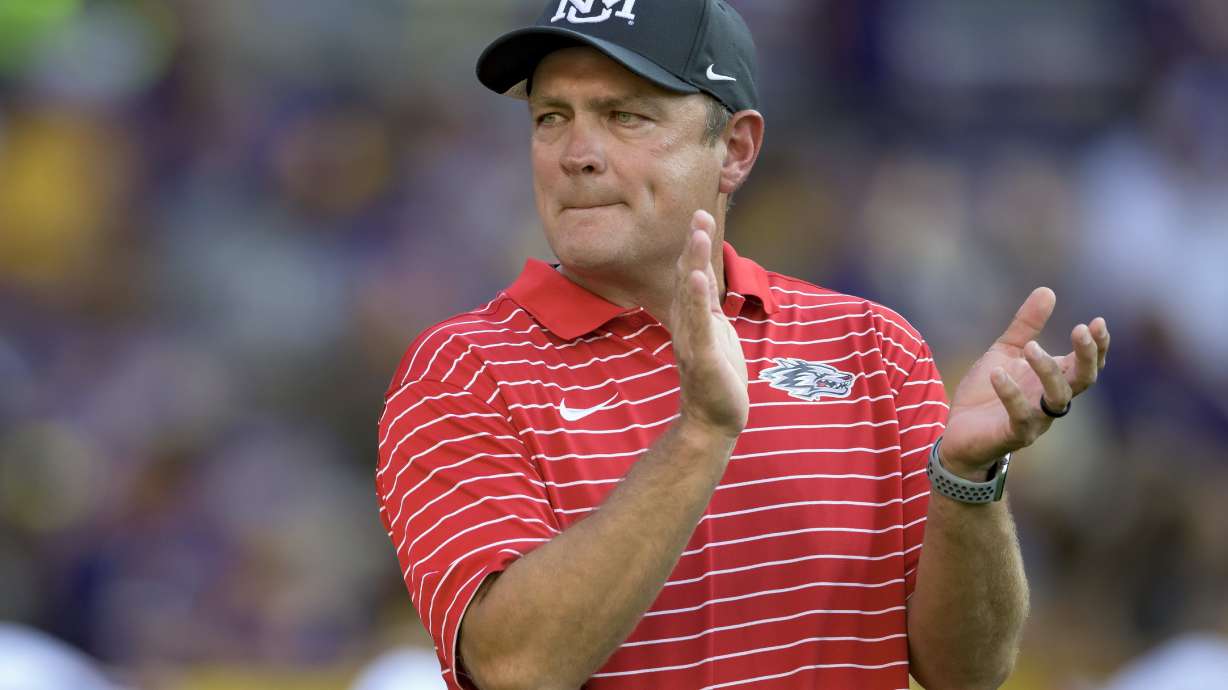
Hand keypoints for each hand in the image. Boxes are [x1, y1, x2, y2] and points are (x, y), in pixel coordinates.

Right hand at [669, 210, 748, 438]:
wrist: (713, 420)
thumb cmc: (717, 378)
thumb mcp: (715, 332)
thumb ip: (707, 305)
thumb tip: (701, 275)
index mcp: (693, 318)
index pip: (692, 275)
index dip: (695, 246)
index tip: (699, 216)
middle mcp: (687, 325)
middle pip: (687, 278)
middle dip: (693, 246)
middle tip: (698, 215)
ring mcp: (693, 340)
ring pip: (692, 295)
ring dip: (693, 263)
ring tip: (697, 235)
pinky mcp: (704, 356)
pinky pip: (700, 324)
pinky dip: (696, 299)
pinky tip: (696, 278)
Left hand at [940, 287, 1109, 476]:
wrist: (957, 431)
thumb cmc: (987, 393)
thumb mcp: (1005, 352)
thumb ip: (1026, 326)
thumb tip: (1047, 290)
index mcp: (1053, 379)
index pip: (1088, 364)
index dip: (1097, 346)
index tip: (1097, 322)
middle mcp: (1051, 400)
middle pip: (1083, 380)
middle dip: (1087, 356)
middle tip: (1079, 329)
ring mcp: (1036, 420)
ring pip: (1057, 399)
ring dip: (1048, 371)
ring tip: (1031, 347)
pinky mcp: (1013, 435)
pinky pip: (1021, 417)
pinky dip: (1011, 394)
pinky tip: (998, 374)